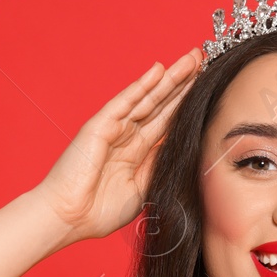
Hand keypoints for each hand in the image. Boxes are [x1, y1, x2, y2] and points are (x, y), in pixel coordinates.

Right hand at [32, 49, 199, 246]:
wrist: (69, 218)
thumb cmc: (99, 211)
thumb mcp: (142, 188)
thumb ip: (158, 165)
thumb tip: (179, 146)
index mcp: (137, 152)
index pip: (167, 122)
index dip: (185, 104)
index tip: (207, 87)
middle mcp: (127, 136)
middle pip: (161, 104)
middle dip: (182, 83)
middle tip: (202, 60)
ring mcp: (114, 129)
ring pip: (147, 98)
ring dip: (169, 79)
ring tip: (191, 59)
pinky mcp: (100, 126)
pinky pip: (124, 102)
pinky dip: (141, 86)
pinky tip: (158, 70)